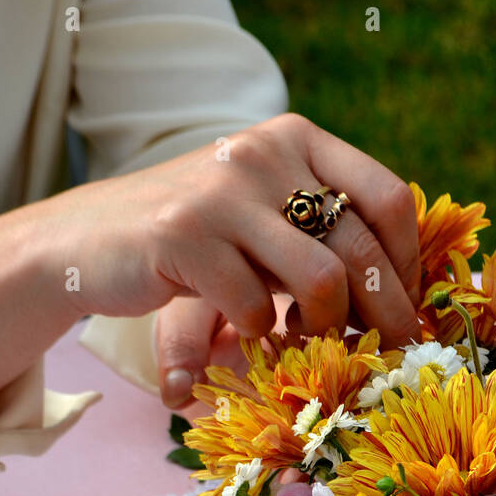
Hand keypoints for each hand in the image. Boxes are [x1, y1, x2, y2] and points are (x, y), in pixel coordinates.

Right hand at [0, 114, 421, 404]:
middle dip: (381, 317)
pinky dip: (262, 335)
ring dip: (323, 330)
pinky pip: (257, 306)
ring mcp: (223, 191)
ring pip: (322, 279)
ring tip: (305, 345)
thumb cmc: (193, 238)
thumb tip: (405, 292)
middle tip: (377, 355)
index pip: (389, 198)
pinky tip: (250, 337)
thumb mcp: (264, 213)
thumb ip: (323, 228)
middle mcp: (265, 152)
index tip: (405, 312)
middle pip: (362, 248)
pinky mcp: (183, 235)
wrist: (88, 239)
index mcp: (297, 139)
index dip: (407, 266)